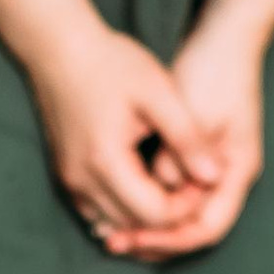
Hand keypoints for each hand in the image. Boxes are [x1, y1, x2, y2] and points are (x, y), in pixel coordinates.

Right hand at [28, 24, 221, 251]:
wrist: (58, 48)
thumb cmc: (110, 63)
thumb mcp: (158, 93)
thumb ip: (188, 138)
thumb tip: (216, 177)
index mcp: (106, 161)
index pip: (156, 214)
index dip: (187, 206)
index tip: (203, 179)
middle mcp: (82, 181)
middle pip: (136, 226)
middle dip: (169, 215)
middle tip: (194, 184)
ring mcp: (69, 181)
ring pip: (116, 224)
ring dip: (146, 217)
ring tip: (173, 186)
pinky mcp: (65, 176)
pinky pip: (97, 212)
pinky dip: (124, 210)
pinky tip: (146, 190)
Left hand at [128, 1, 267, 259]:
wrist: (224, 34)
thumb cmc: (213, 68)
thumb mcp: (195, 112)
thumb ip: (180, 154)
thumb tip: (159, 188)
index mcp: (238, 168)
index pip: (208, 227)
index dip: (170, 239)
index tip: (134, 239)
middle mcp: (229, 174)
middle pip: (196, 229)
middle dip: (158, 241)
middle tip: (115, 244)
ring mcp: (214, 166)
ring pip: (183, 215)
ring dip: (151, 226)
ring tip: (113, 231)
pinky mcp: (196, 155)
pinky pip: (173, 193)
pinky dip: (149, 202)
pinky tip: (118, 202)